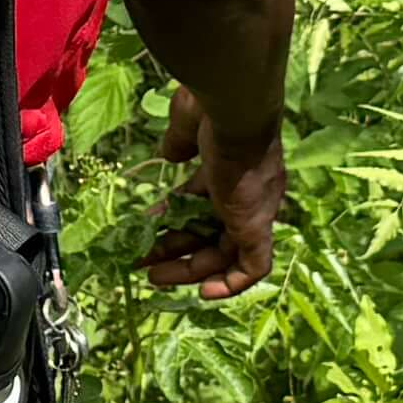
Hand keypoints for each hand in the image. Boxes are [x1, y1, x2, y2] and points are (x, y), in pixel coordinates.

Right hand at [140, 85, 285, 296]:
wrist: (235, 109)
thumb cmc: (211, 111)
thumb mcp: (188, 125)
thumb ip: (179, 142)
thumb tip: (170, 156)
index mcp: (232, 170)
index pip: (204, 203)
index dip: (176, 218)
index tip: (151, 226)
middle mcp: (248, 195)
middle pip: (211, 232)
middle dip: (176, 249)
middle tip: (146, 261)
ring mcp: (254, 211)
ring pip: (224, 253)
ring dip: (190, 268)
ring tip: (153, 276)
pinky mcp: (256, 226)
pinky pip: (252, 267)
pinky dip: (231, 284)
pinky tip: (204, 293)